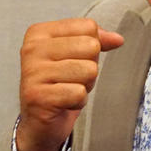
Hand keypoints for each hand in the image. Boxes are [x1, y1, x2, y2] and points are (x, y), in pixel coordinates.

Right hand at [16, 18, 122, 150]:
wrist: (40, 123)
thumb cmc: (60, 84)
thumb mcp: (78, 55)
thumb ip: (97, 40)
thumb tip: (117, 39)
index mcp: (39, 33)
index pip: (88, 27)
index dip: (91, 48)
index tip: (73, 60)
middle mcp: (32, 49)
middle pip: (91, 46)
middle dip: (90, 67)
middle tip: (71, 79)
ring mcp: (33, 73)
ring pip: (88, 70)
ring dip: (84, 85)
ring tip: (67, 90)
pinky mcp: (38, 97)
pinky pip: (80, 93)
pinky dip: (78, 101)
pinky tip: (63, 103)